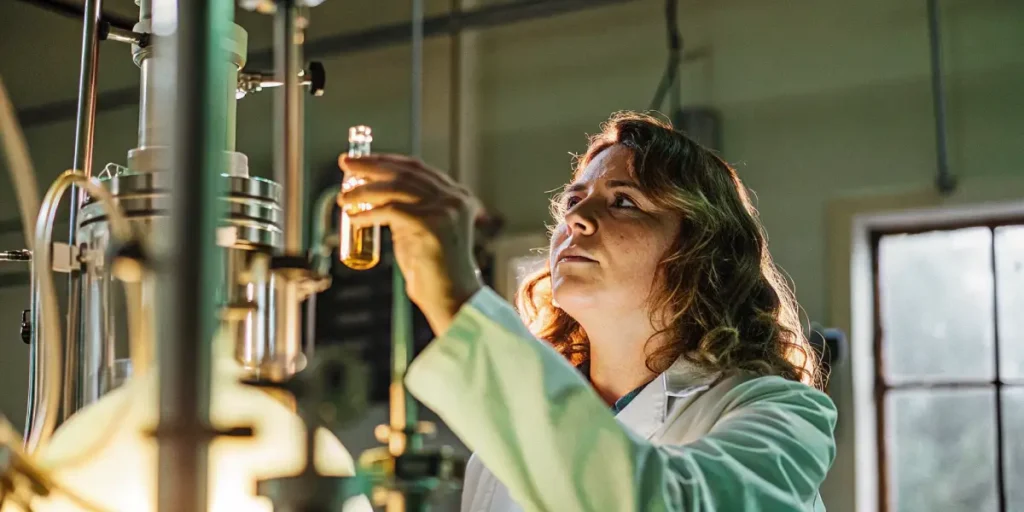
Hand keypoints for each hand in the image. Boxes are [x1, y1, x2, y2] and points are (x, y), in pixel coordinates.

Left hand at [338, 153, 482, 333]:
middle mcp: (455, 198)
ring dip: (364, 190)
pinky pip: (392, 211)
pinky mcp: (433, 224)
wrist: (450, 297)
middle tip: (346, 164)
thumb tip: (372, 194)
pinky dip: (369, 212)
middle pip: (405, 172)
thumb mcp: (419, 228)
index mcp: (456, 195)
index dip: (385, 161)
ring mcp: (446, 209)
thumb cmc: (433, 269)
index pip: (416, 167)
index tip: (361, 161)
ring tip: (343, 197)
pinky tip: (354, 218)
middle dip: (371, 166)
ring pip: (396, 188)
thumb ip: (406, 208)